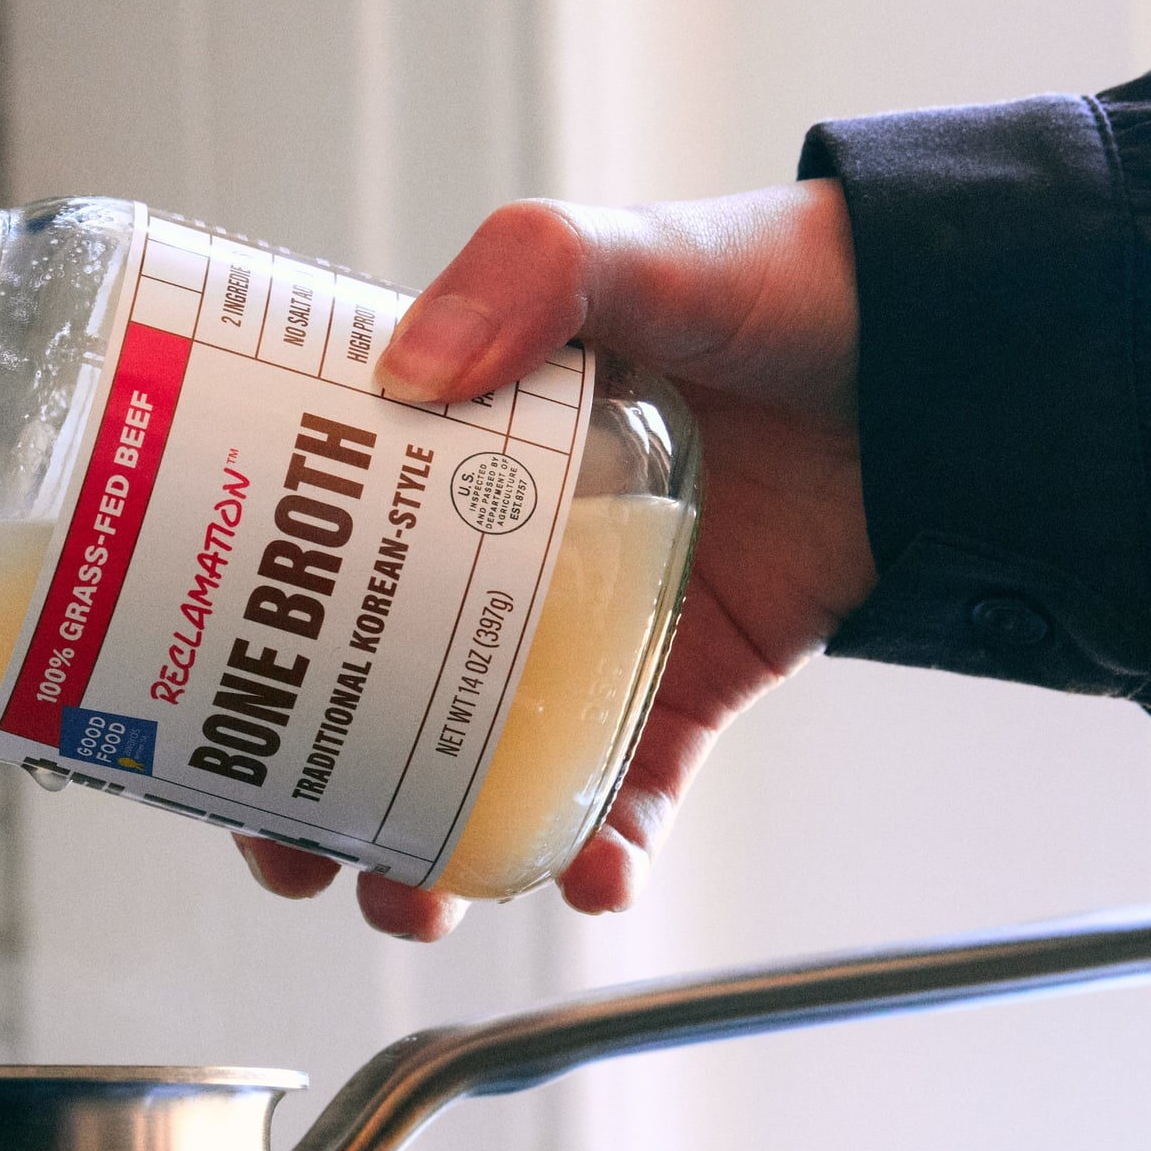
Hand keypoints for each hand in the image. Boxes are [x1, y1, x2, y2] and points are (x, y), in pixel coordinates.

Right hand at [237, 182, 877, 938]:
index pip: (308, 570)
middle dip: (315, 804)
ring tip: (419, 901)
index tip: (198, 732)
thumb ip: (526, 271)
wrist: (951, 347)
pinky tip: (589, 876)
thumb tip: (414, 367)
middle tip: (294, 859)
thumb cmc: (782, 281)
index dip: (241, 658)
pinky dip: (601, 850)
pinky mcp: (686, 686)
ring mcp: (589, 634)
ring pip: (480, 773)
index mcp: (450, 460)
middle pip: (368, 704)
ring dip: (435, 856)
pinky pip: (626, 792)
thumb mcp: (632, 250)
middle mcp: (502, 559)